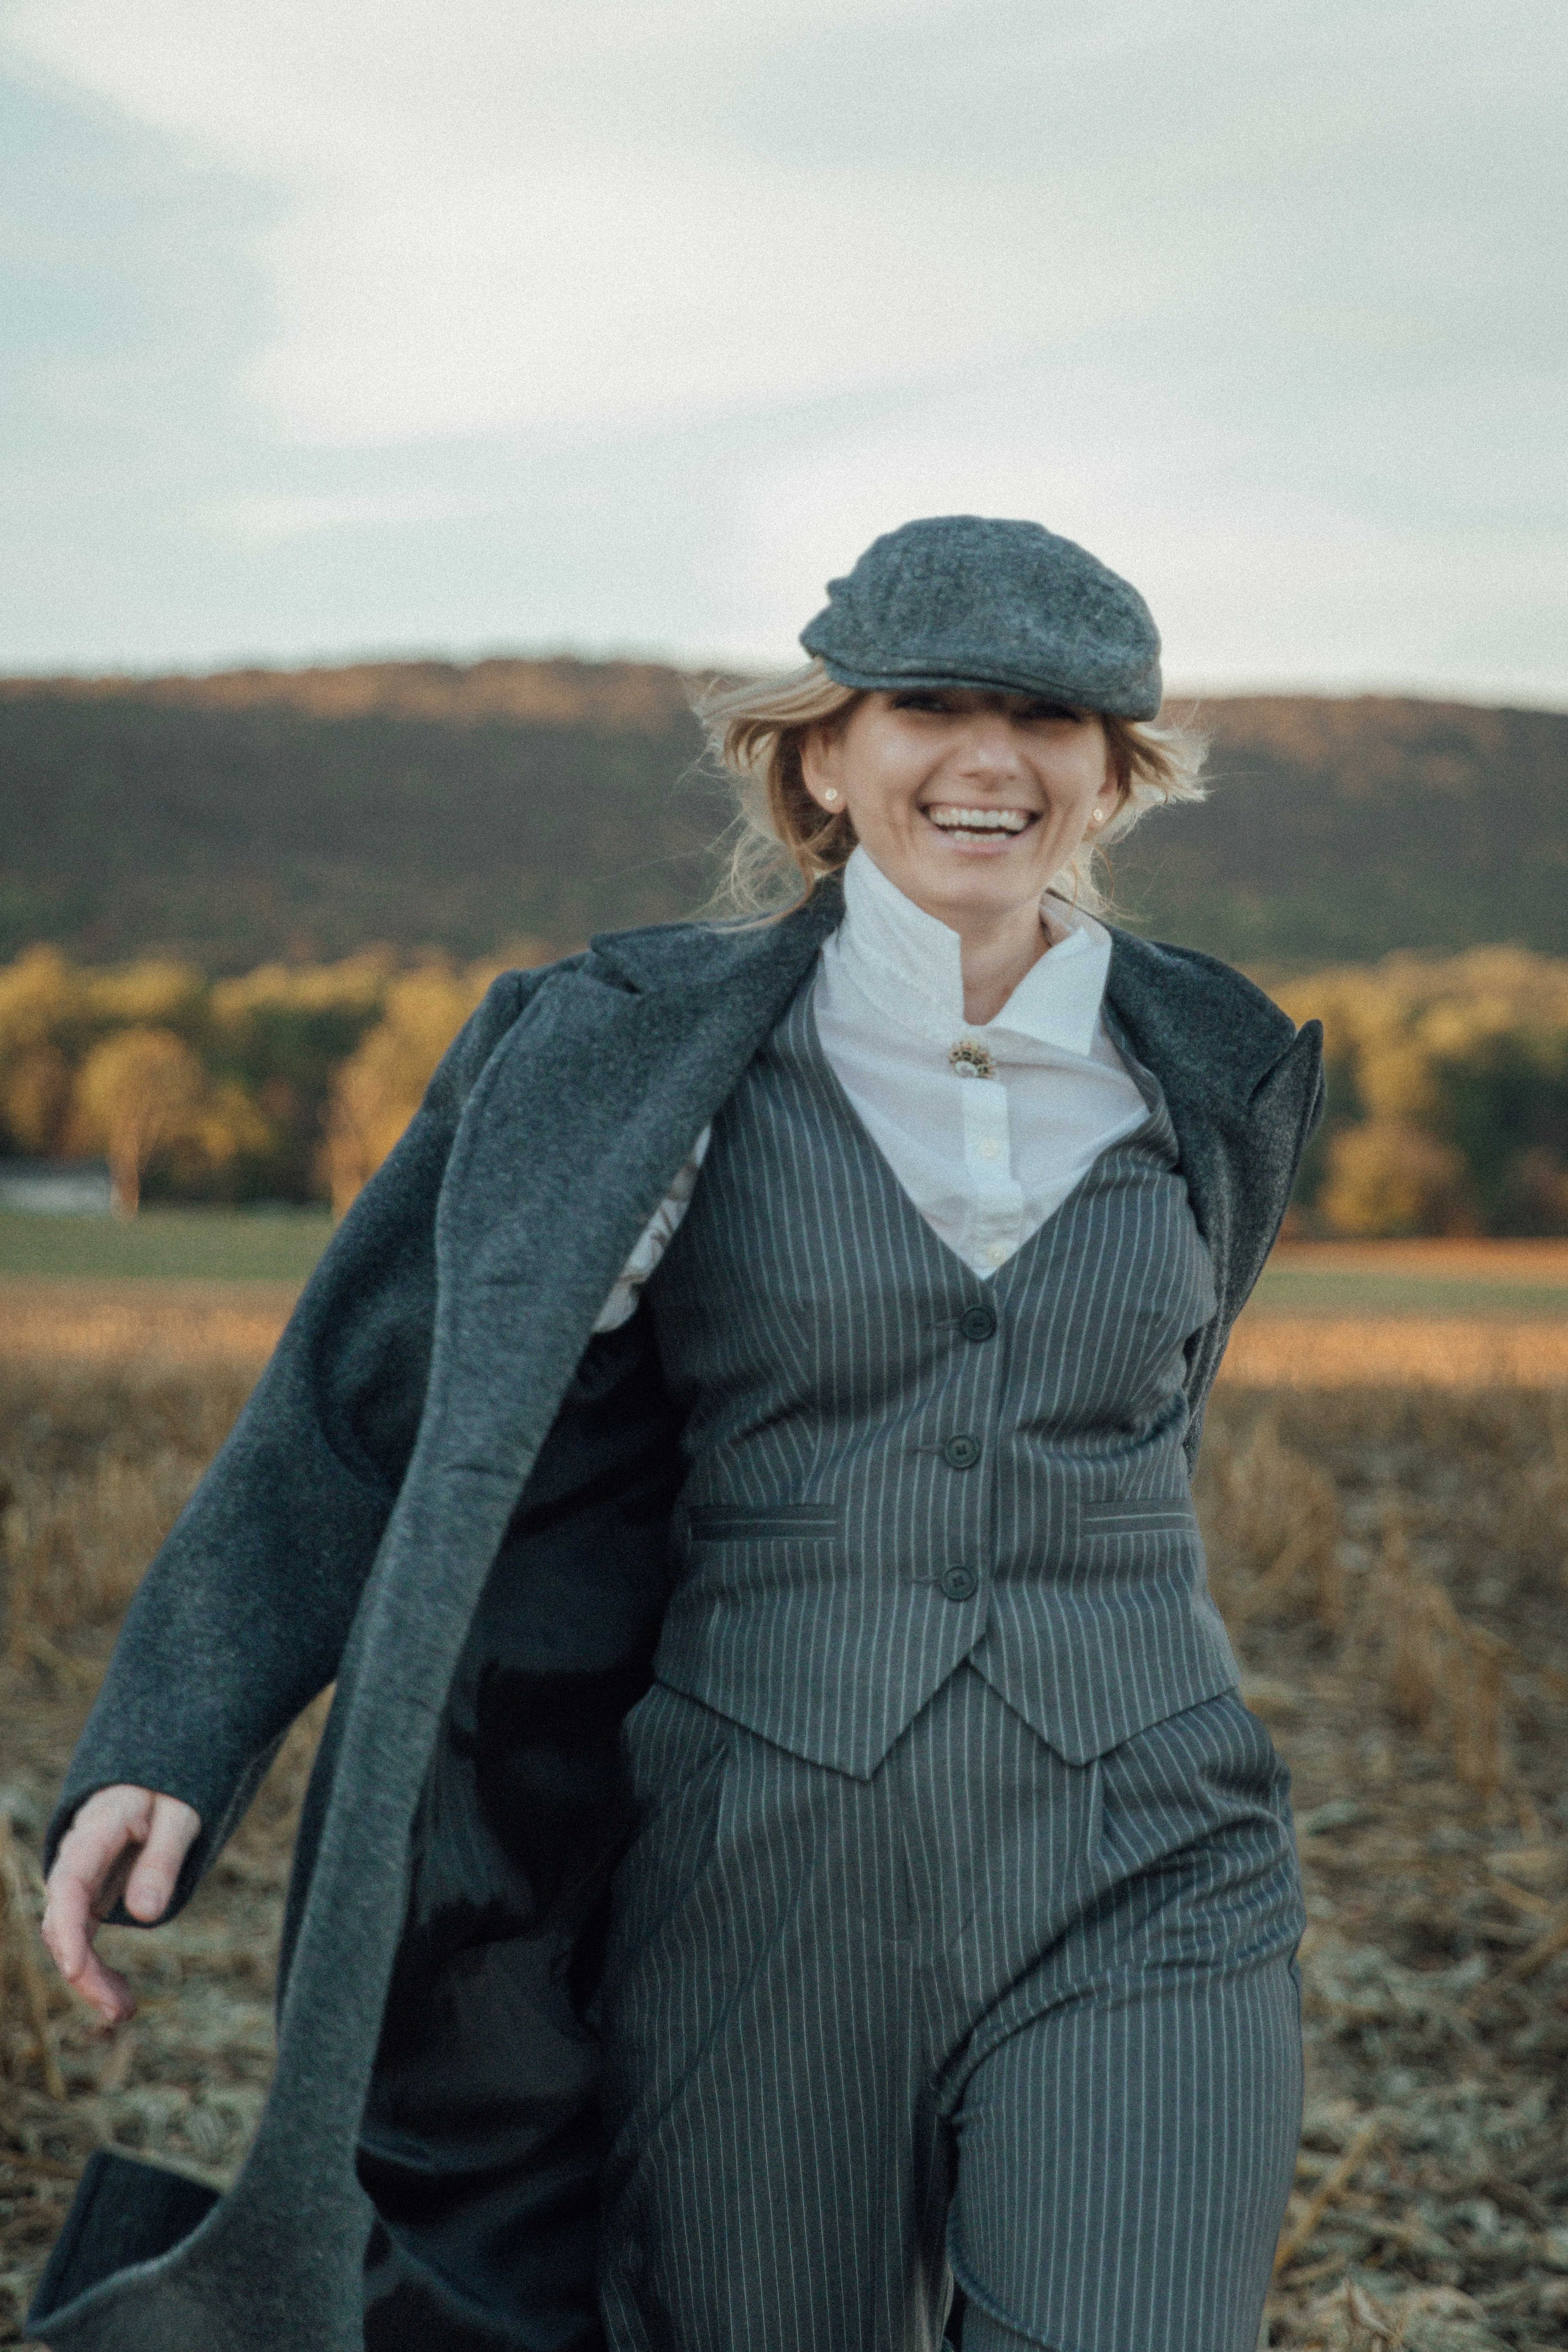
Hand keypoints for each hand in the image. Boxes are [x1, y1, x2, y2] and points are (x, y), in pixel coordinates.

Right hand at [42, 1786, 201, 2025]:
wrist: (153, 1777)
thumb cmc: (170, 1788)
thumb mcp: (181, 1813)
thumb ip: (164, 1857)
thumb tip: (146, 1914)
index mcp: (95, 1830)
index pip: (68, 1883)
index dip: (67, 1929)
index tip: (76, 1969)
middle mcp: (76, 1860)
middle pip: (62, 1921)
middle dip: (83, 1970)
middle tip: (118, 2010)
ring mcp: (80, 1881)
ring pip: (69, 1937)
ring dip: (90, 1979)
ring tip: (123, 2013)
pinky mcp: (91, 1896)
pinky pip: (83, 1938)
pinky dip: (97, 1970)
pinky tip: (120, 1999)